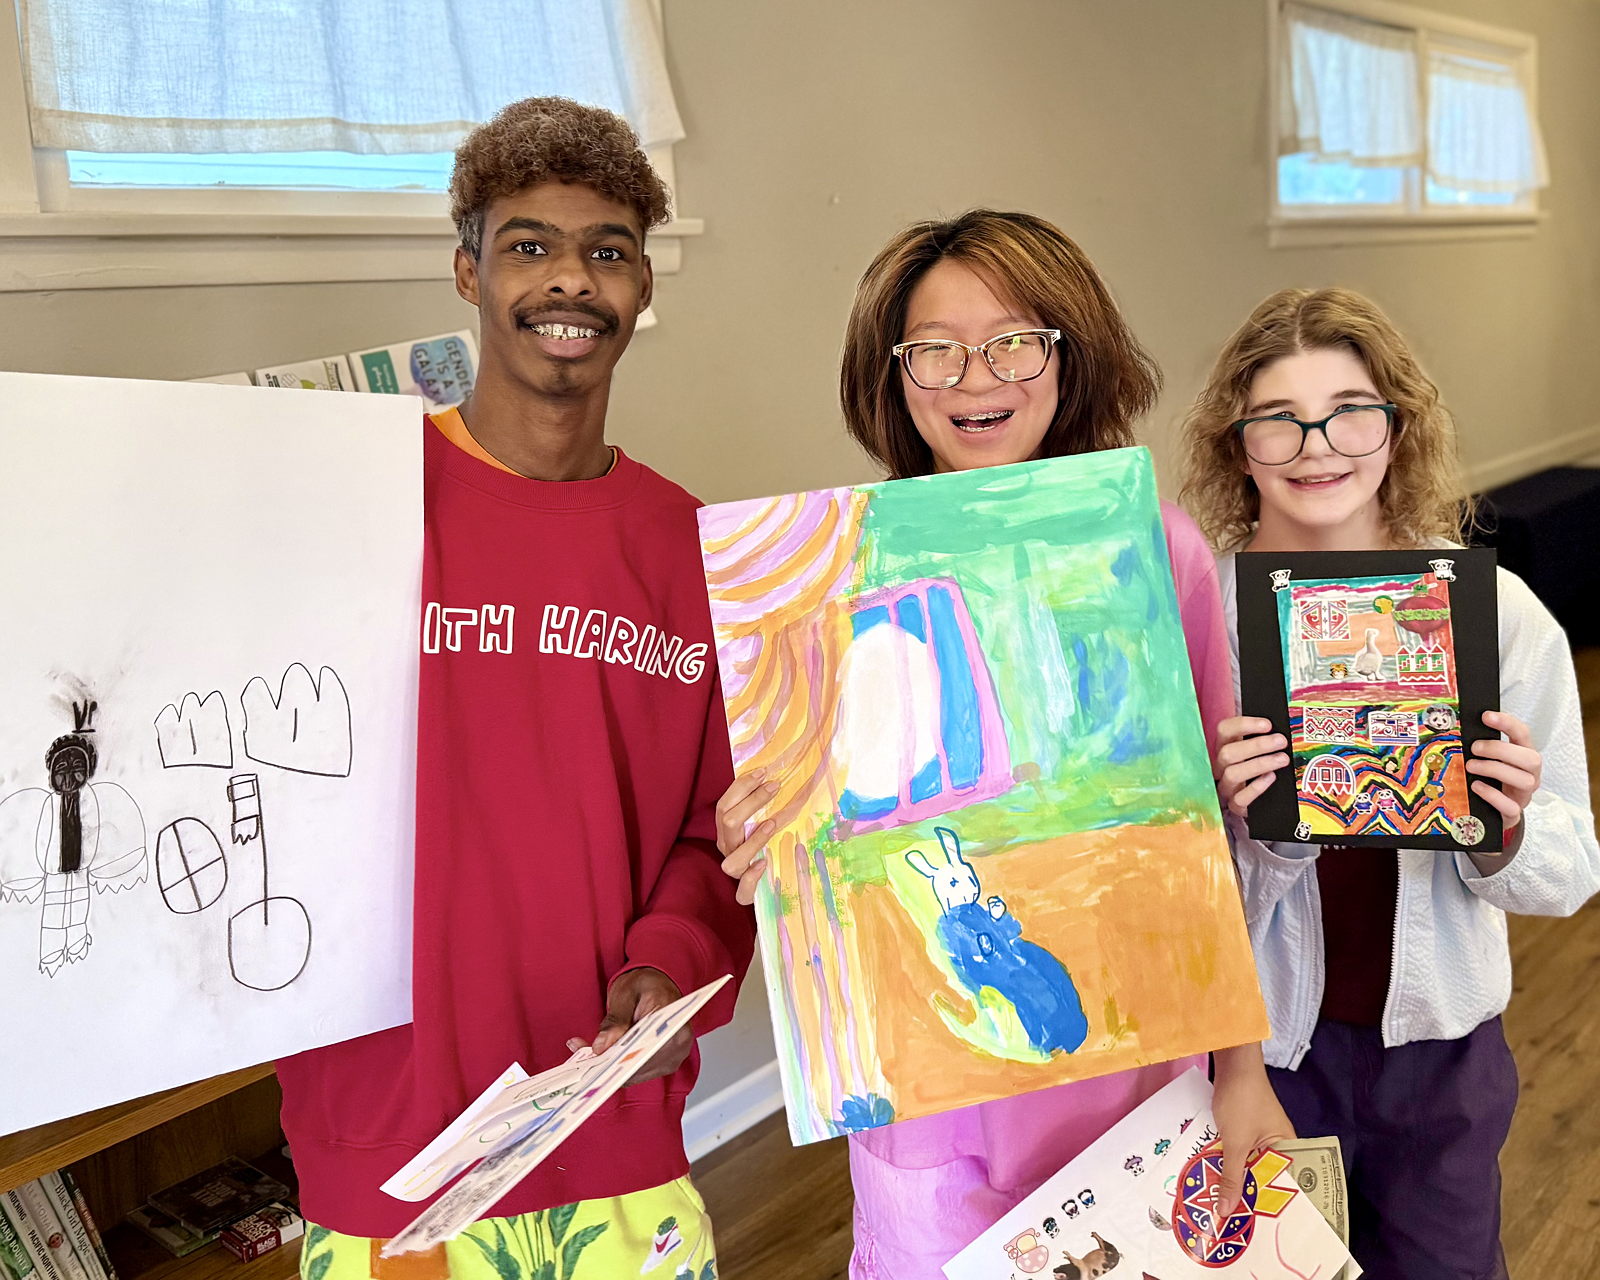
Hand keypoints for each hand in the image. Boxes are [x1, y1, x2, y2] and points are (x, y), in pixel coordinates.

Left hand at [566, 968, 690, 1084]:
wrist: (656, 984)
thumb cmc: (645, 984)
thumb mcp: (625, 994)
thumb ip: (615, 1020)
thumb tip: (601, 1046)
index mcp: (674, 1022)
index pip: (646, 1049)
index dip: (620, 1057)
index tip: (597, 1056)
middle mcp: (678, 1044)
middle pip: (640, 1065)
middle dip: (610, 1062)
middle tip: (585, 1052)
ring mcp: (672, 1056)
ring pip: (635, 1072)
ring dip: (611, 1065)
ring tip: (590, 1051)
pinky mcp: (662, 1064)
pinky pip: (636, 1072)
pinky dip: (618, 1066)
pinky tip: (604, 1054)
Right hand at [715, 769, 778, 905]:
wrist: (767, 884)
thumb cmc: (768, 843)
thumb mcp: (763, 822)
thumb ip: (765, 805)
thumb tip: (779, 776)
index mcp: (726, 831)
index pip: (725, 805)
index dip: (742, 786)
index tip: (763, 772)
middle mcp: (727, 848)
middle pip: (728, 822)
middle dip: (751, 802)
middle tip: (775, 787)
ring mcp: (735, 870)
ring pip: (731, 859)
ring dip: (753, 840)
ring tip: (772, 824)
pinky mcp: (745, 893)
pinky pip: (742, 891)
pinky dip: (751, 878)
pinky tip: (764, 864)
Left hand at [1210, 1044, 1295, 1219]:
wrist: (1232, 1061)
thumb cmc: (1242, 1101)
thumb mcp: (1235, 1143)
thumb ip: (1231, 1177)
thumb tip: (1226, 1211)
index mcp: (1287, 1148)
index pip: (1283, 1186)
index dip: (1269, 1207)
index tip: (1255, 1229)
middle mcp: (1277, 1143)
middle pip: (1262, 1177)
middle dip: (1246, 1196)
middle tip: (1230, 1222)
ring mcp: (1260, 1134)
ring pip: (1246, 1164)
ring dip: (1232, 1178)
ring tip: (1218, 1205)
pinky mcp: (1244, 1125)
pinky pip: (1236, 1150)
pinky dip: (1225, 1161)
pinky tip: (1210, 1176)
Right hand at [1214, 717, 1288, 815]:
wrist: (1265, 800)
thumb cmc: (1262, 767)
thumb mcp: (1260, 750)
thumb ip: (1265, 738)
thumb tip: (1284, 727)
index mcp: (1224, 747)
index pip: (1224, 730)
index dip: (1244, 725)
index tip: (1268, 725)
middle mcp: (1221, 766)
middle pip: (1227, 753)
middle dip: (1256, 745)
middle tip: (1281, 741)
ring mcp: (1226, 787)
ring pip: (1232, 774)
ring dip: (1259, 764)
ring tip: (1283, 759)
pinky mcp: (1235, 805)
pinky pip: (1239, 798)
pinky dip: (1256, 787)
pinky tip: (1271, 778)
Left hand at [1468, 711, 1540, 831]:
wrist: (1492, 811)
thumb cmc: (1490, 780)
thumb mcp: (1488, 760)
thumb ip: (1482, 747)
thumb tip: (1458, 729)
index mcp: (1523, 756)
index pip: (1523, 735)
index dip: (1507, 723)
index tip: (1487, 716)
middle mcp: (1529, 775)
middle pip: (1531, 758)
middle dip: (1501, 750)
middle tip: (1475, 748)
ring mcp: (1523, 795)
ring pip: (1525, 781)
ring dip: (1495, 770)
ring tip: (1471, 766)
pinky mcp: (1513, 814)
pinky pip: (1511, 806)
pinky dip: (1493, 795)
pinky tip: (1476, 786)